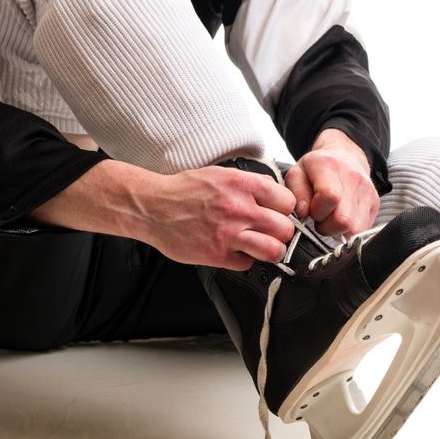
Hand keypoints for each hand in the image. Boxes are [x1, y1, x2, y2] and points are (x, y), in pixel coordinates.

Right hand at [140, 166, 296, 268]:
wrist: (152, 207)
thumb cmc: (185, 190)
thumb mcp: (221, 174)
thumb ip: (251, 183)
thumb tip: (274, 191)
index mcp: (242, 185)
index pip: (288, 202)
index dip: (285, 210)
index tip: (280, 213)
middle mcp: (239, 209)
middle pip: (285, 229)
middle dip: (281, 232)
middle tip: (271, 232)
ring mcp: (229, 234)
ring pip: (273, 250)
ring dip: (271, 251)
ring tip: (262, 247)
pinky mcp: (217, 255)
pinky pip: (248, 264)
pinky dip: (245, 260)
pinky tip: (236, 251)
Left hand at [285, 129, 379, 235]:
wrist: (345, 157)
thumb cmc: (318, 168)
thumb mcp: (297, 173)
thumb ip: (297, 193)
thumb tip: (304, 213)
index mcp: (330, 167)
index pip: (329, 197)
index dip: (317, 212)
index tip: (312, 210)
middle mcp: (353, 178)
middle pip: (343, 220)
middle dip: (327, 227)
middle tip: (321, 217)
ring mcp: (368, 191)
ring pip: (355, 229)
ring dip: (339, 230)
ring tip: (331, 218)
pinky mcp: (375, 204)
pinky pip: (362, 230)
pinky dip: (349, 230)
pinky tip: (342, 218)